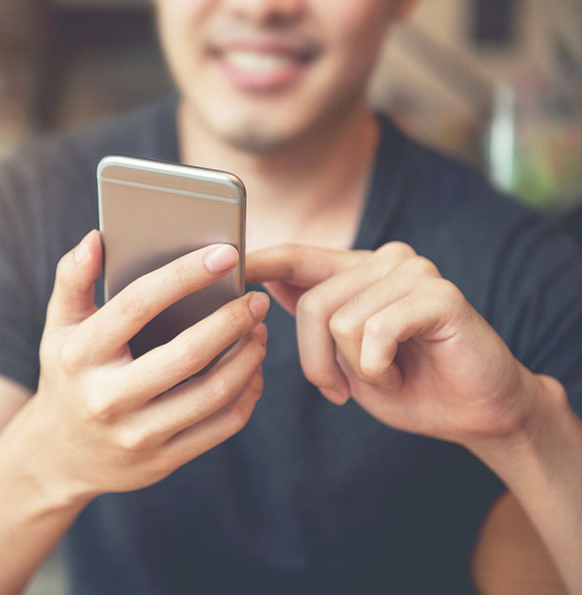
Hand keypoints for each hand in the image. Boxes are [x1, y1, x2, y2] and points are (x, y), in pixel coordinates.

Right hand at [18, 230, 268, 501]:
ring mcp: (136, 434)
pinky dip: (246, 394)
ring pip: (212, 394)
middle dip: (230, 321)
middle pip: (186, 355)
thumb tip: (96, 238)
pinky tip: (252, 369)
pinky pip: (220, 426)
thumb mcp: (59, 327)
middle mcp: (107, 398)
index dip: (184, 276)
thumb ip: (74, 279)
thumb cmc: (69, 375)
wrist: (58, 457)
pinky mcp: (162, 460)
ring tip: (258, 330)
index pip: (136, 306)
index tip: (225, 253)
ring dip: (247, 358)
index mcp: (80, 355)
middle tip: (255, 299)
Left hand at [247, 241, 538, 446]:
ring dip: (356, 370)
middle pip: (312, 304)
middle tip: (343, 389)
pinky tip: (400, 374)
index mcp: (356, 272)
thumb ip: (311, 319)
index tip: (227, 262)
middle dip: (317, 361)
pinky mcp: (439, 294)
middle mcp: (385, 260)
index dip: (260, 260)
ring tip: (386, 376)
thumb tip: (262, 286)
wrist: (477, 414)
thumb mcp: (342, 357)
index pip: (297, 257)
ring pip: (340, 322)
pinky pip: (375, 333)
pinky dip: (379, 369)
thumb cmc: (407, 386)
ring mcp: (415, 272)